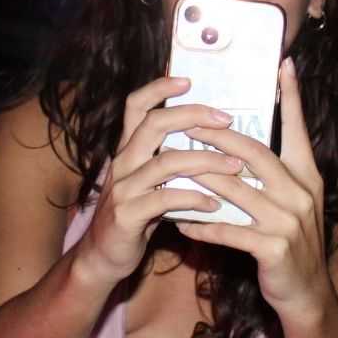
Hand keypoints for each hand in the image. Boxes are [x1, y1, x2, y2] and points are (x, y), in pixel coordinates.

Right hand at [69, 75, 247, 283]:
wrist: (102, 257)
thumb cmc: (135, 216)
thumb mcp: (146, 181)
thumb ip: (167, 160)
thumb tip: (209, 139)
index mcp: (127, 150)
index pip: (136, 106)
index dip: (159, 89)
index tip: (189, 80)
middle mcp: (122, 162)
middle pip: (154, 124)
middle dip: (193, 116)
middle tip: (227, 119)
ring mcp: (123, 188)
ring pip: (166, 162)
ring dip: (206, 161)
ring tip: (235, 166)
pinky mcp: (127, 215)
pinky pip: (165, 200)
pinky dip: (194, 199)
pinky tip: (214, 205)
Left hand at [171, 59, 332, 324]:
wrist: (307, 295)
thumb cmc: (291, 244)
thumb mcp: (292, 203)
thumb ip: (276, 173)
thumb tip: (242, 146)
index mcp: (306, 176)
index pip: (298, 129)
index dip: (292, 96)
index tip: (283, 65)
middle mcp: (300, 192)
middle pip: (253, 153)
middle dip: (216, 136)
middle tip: (185, 122)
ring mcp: (288, 221)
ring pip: (234, 189)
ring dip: (198, 179)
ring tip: (170, 167)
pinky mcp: (272, 248)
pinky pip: (228, 230)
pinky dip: (202, 224)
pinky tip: (180, 222)